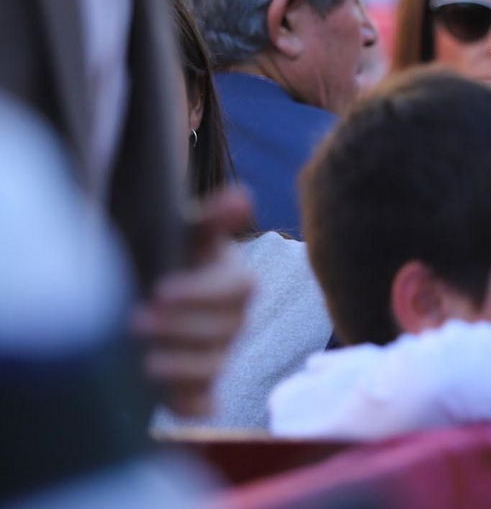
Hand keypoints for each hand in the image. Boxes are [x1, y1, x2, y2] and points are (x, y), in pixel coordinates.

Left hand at [132, 186, 254, 416]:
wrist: (142, 291)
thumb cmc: (166, 257)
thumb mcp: (184, 234)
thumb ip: (211, 220)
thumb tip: (242, 197)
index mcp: (234, 280)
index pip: (238, 288)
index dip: (202, 292)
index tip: (159, 290)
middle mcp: (232, 320)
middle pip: (228, 330)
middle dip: (183, 329)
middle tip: (136, 321)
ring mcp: (217, 356)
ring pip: (216, 367)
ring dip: (184, 368)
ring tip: (144, 364)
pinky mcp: (197, 387)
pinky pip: (204, 402)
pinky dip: (192, 404)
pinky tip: (171, 400)